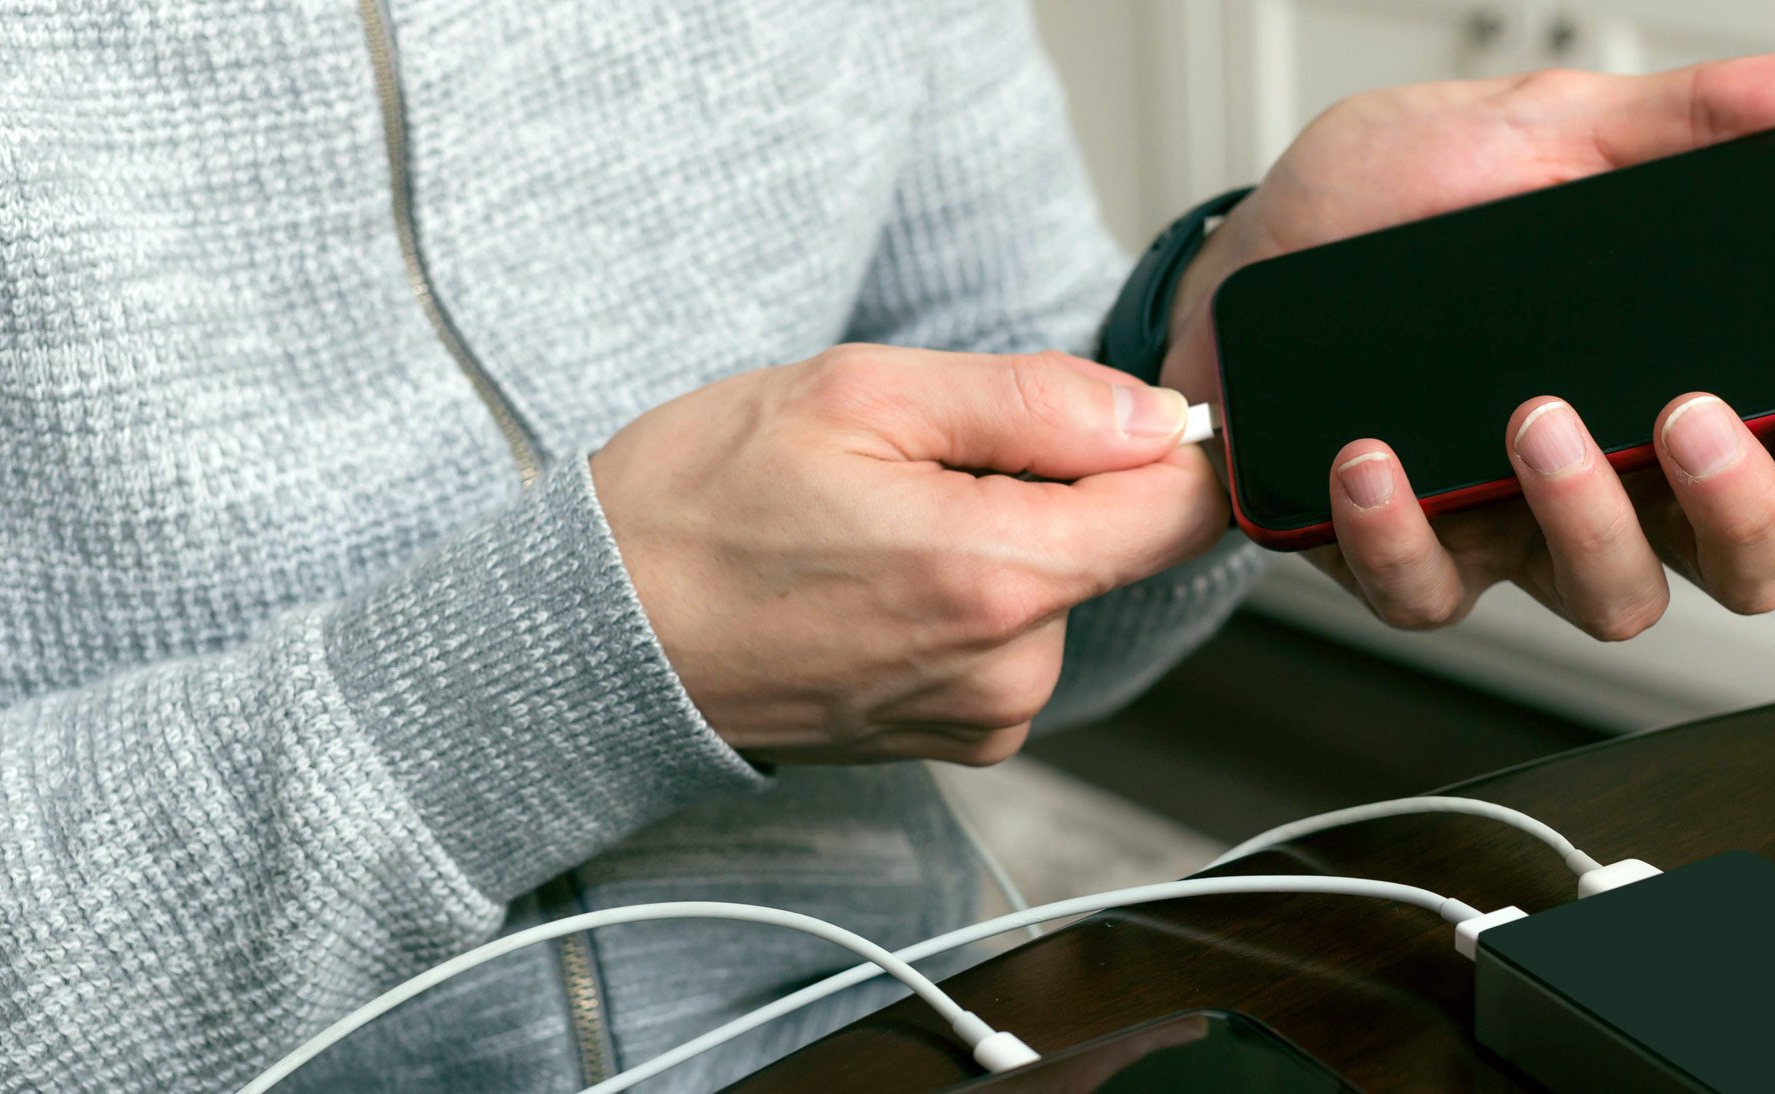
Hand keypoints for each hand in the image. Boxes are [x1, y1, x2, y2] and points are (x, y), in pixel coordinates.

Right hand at [592, 345, 1220, 764]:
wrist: (593, 641)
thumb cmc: (694, 508)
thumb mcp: (857, 393)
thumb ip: (1032, 401)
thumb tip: (1152, 417)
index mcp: (996, 575)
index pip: (1181, 507)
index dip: (1156, 438)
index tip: (1083, 411)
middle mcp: (1009, 669)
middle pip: (1117, 541)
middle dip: (1045, 481)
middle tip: (914, 465)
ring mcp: (984, 716)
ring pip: (1061, 584)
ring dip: (997, 536)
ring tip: (872, 525)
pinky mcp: (959, 738)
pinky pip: (1012, 637)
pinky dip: (966, 592)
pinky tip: (870, 578)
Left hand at [1161, 45, 1774, 635]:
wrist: (1238, 261)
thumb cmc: (1387, 206)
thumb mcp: (1538, 132)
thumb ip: (1681, 122)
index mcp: (1667, 378)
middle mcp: (1612, 474)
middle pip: (1737, 565)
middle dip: (1736, 510)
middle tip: (1684, 418)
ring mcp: (1513, 526)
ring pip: (1605, 598)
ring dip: (1585, 518)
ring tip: (1530, 418)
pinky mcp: (1403, 557)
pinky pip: (1428, 593)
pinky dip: (1400, 533)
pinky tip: (1372, 459)